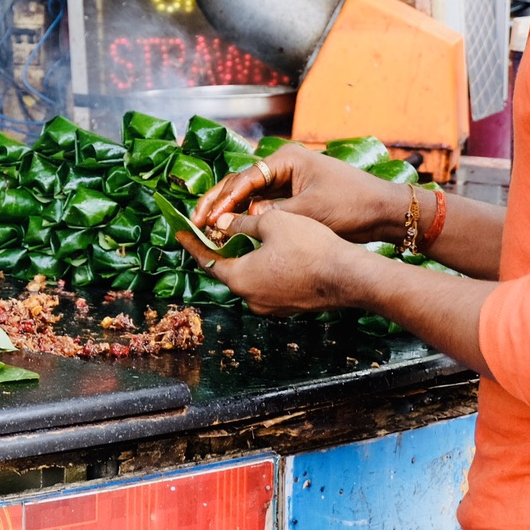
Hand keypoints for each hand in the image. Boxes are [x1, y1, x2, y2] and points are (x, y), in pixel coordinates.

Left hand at [176, 207, 361, 315]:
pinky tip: (271, 253)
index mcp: (240, 278)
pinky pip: (267, 285)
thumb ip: (243, 222)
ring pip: (249, 278)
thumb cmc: (309, 246)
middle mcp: (250, 298)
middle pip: (227, 270)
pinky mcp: (288, 307)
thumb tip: (222, 222)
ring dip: (244, 259)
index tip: (180, 233)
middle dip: (221, 250)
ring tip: (244, 237)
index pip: (207, 260)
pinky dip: (263, 269)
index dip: (193, 243)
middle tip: (215, 230)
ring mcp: (270, 307)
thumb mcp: (272, 223)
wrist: (348, 276)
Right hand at [191, 143, 404, 241]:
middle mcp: (283, 166)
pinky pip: (262, 204)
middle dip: (217, 202)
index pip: (244, 179)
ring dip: (229, 211)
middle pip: (240, 183)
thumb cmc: (350, 206)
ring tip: (208, 228)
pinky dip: (246, 217)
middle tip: (196, 221)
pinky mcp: (293, 196)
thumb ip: (269, 216)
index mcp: (286, 160)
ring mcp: (287, 181)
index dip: (222, 200)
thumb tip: (234, 223)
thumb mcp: (308, 212)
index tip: (207, 218)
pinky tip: (232, 231)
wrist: (384, 212)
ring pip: (248, 195)